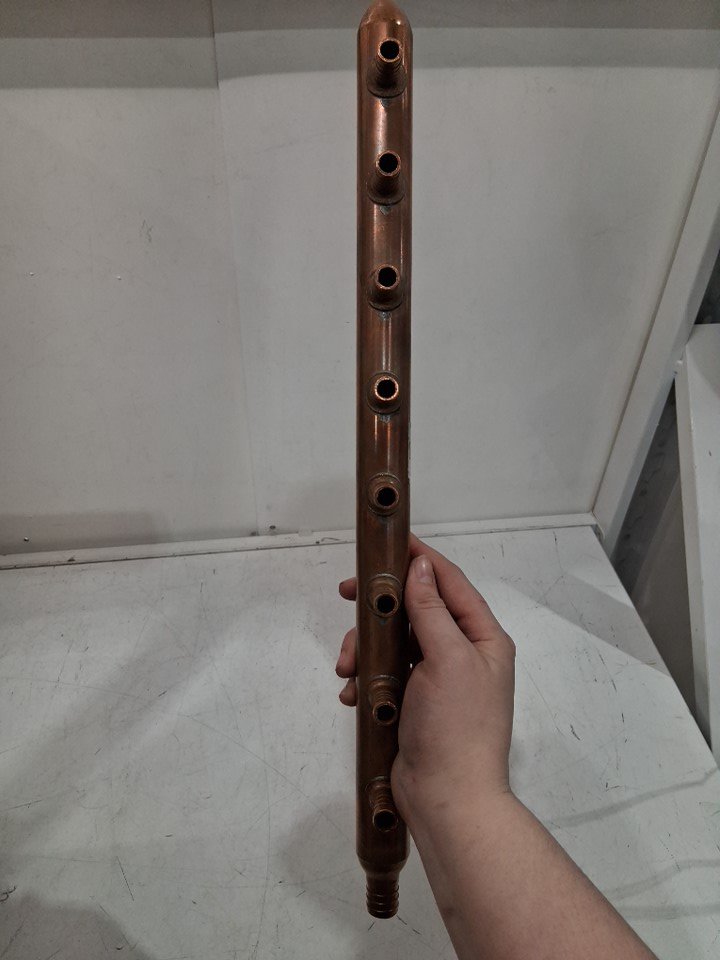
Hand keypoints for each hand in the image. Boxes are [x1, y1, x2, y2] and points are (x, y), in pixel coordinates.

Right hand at [336, 535, 515, 824]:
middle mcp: (461, 652)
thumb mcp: (447, 660)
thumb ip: (430, 611)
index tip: (387, 542)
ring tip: (346, 670)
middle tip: (345, 594)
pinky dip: (364, 676)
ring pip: (392, 640)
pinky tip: (352, 693)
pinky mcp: (412, 700)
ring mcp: (436, 678)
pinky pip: (383, 672)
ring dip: (364, 648)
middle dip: (378, 608)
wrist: (446, 799)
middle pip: (415, 608)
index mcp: (482, 637)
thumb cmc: (456, 727)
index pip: (449, 582)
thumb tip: (420, 567)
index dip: (419, 558)